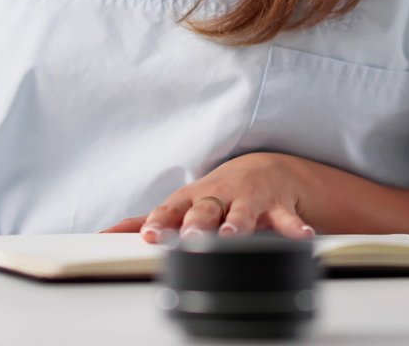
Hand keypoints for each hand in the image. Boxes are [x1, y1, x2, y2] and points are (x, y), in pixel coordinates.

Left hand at [101, 153, 315, 242]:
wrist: (264, 169)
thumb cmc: (214, 193)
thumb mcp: (181, 203)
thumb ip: (147, 219)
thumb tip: (106, 233)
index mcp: (192, 199)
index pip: (172, 210)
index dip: (162, 223)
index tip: (150, 236)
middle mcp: (219, 197)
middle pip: (207, 209)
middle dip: (199, 223)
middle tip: (193, 236)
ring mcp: (248, 200)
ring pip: (243, 213)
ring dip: (238, 224)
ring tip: (234, 237)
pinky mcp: (277, 206)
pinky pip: (287, 219)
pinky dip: (294, 229)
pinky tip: (302, 239)